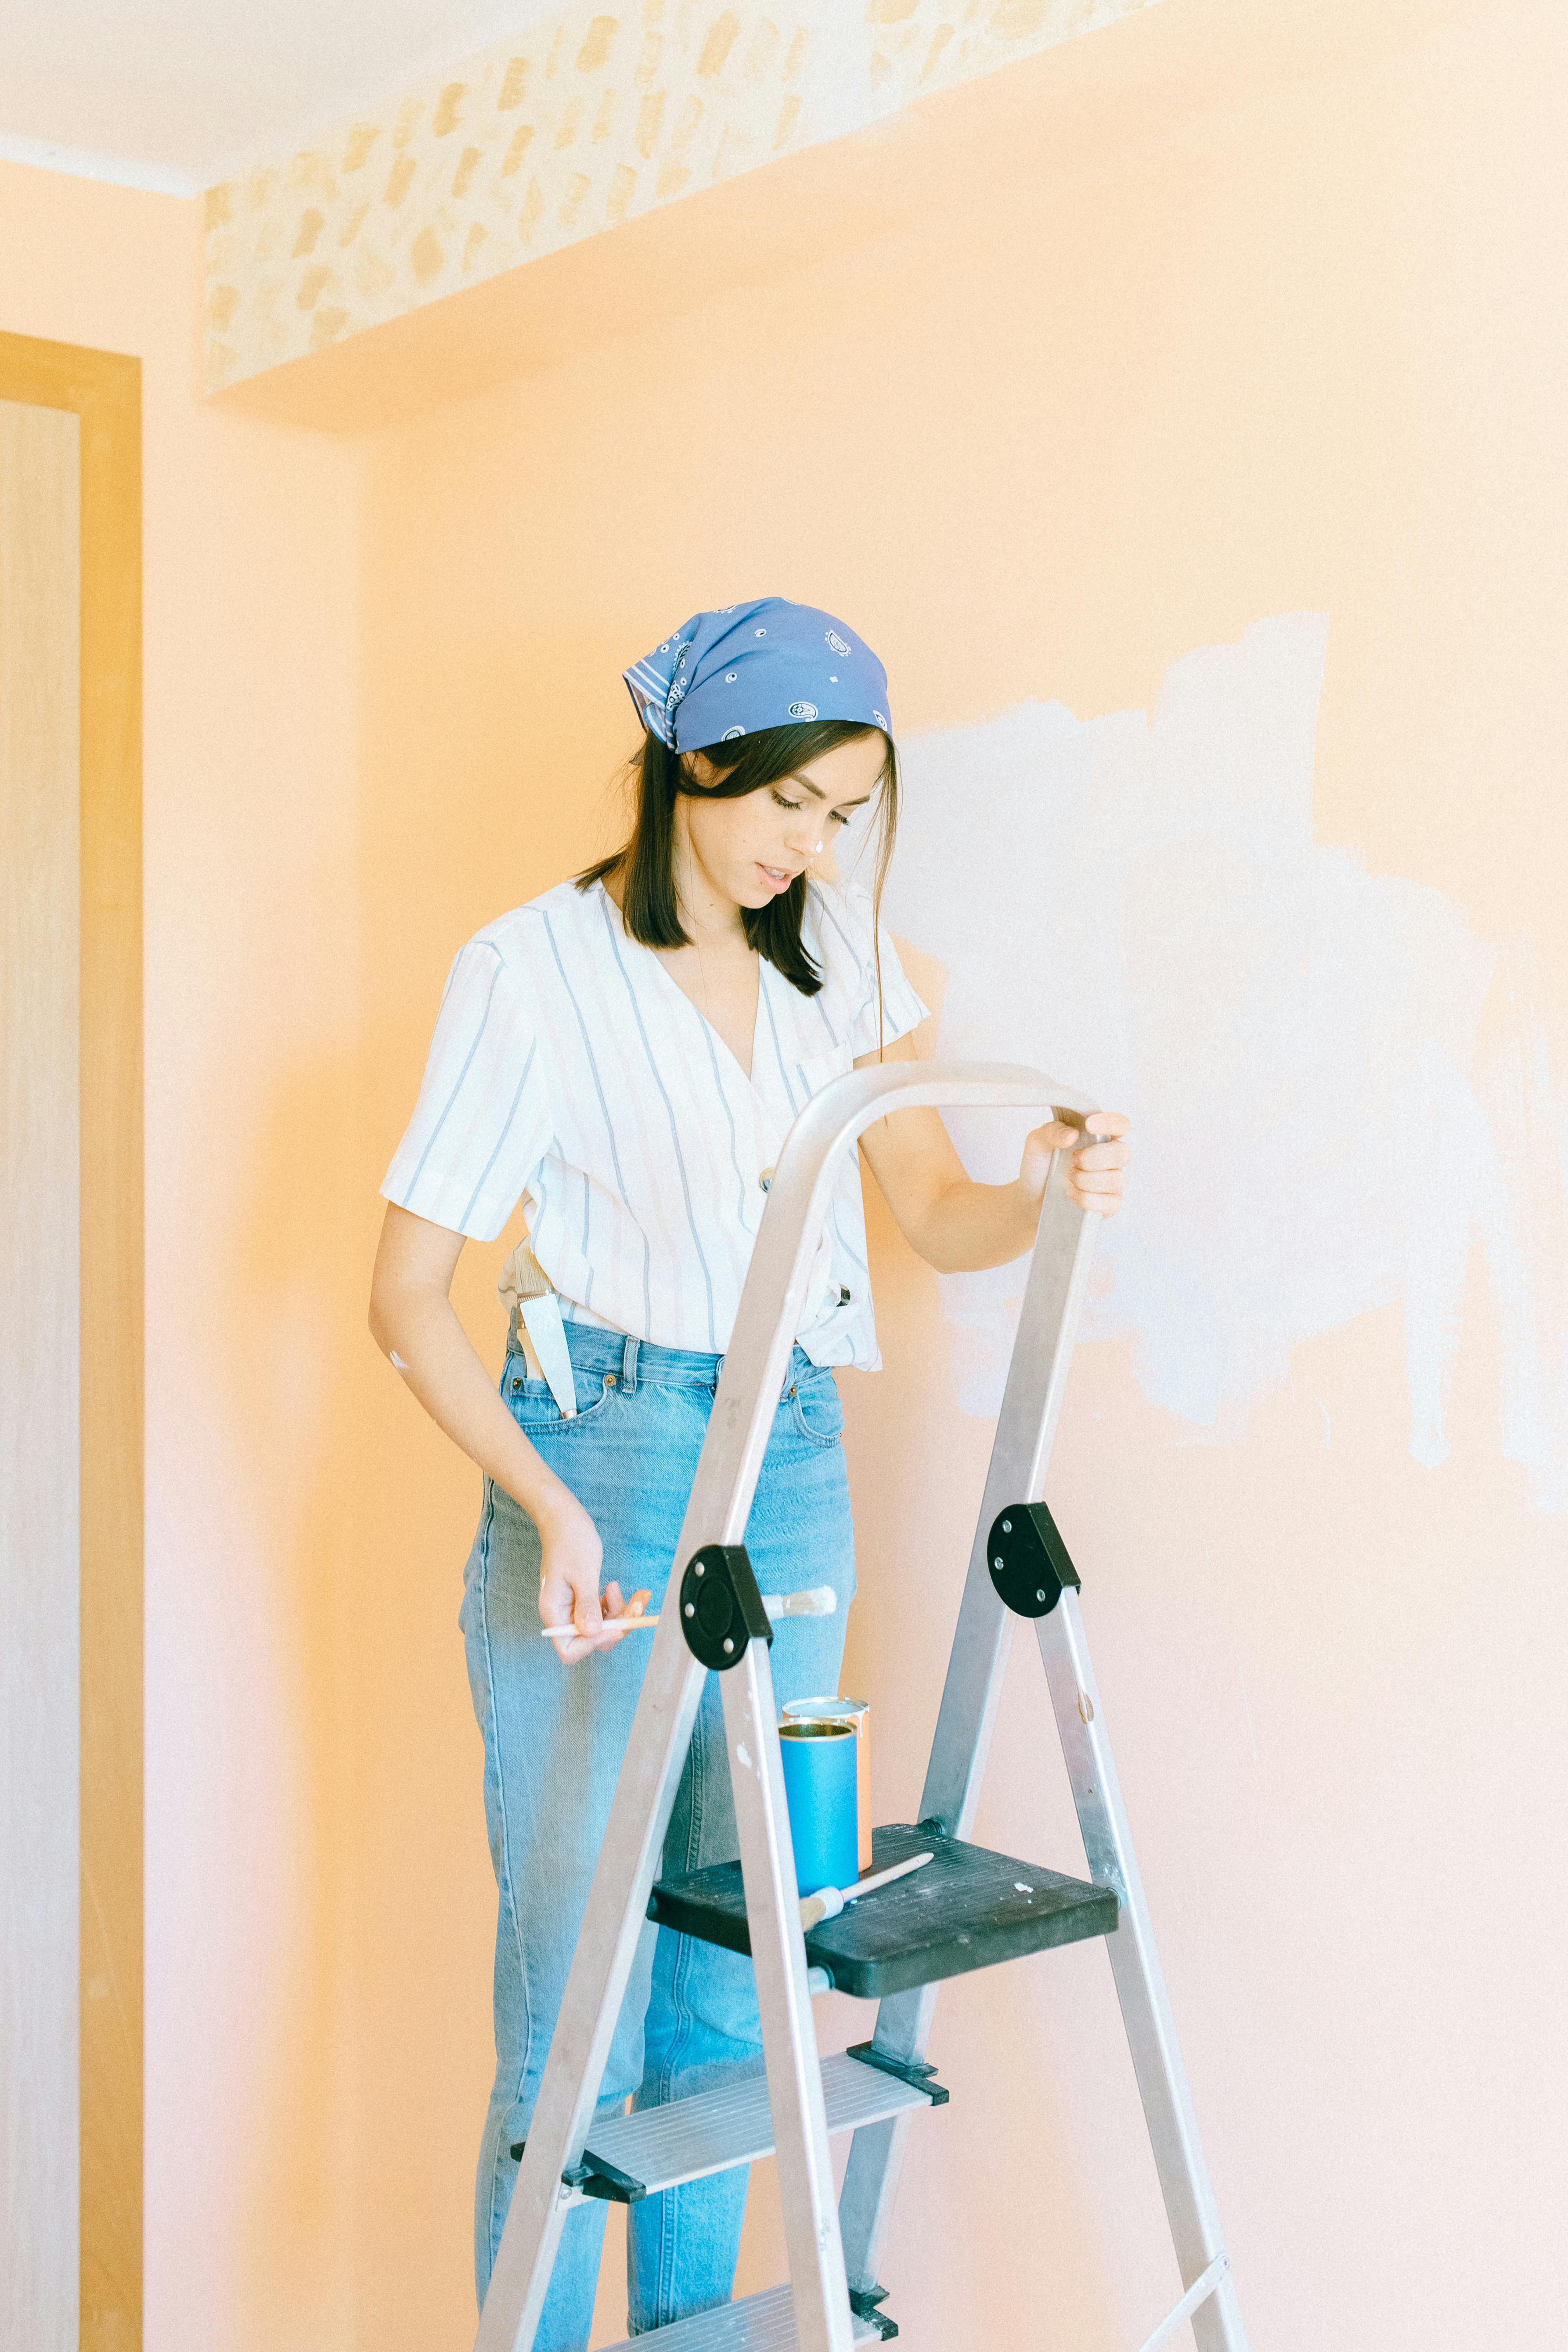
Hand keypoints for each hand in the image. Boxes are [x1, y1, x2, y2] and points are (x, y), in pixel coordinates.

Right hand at [535, 1491, 651, 1663]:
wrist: (563, 1518)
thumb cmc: (570, 1540)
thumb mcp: (583, 1572)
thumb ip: (587, 1604)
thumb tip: (592, 1632)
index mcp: (554, 1612)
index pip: (570, 1650)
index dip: (595, 1643)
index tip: (614, 1625)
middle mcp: (562, 1614)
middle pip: (591, 1639)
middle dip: (617, 1625)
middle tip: (635, 1605)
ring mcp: (572, 1607)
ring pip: (601, 1626)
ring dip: (620, 1613)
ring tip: (626, 1591)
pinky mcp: (582, 1599)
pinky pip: (602, 1612)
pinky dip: (614, 1604)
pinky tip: (614, 1588)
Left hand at [1020, 1110, 1130, 1219]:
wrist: (1031, 1197)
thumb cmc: (1041, 1166)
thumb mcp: (1037, 1143)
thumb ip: (1051, 1132)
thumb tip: (1072, 1134)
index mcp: (1098, 1136)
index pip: (1120, 1125)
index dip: (1110, 1123)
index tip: (1089, 1125)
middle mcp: (1110, 1158)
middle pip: (1123, 1152)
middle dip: (1094, 1157)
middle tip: (1072, 1159)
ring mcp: (1112, 1182)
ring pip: (1116, 1179)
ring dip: (1087, 1179)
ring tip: (1068, 1178)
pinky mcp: (1109, 1204)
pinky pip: (1110, 1203)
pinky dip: (1087, 1198)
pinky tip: (1072, 1193)